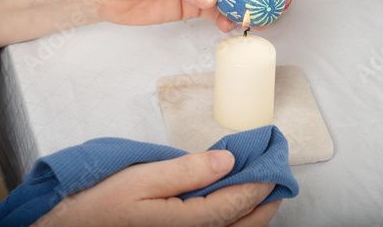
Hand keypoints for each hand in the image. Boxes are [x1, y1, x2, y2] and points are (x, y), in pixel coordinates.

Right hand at [32, 150, 280, 225]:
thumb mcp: (143, 179)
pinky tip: (238, 209)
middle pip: (242, 223)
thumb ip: (187, 170)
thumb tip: (226, 161)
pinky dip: (237, 222)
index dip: (258, 183)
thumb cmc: (104, 204)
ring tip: (265, 191)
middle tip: (278, 179)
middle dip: (264, 200)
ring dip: (254, 212)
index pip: (236, 202)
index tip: (274, 165)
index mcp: (187, 222)